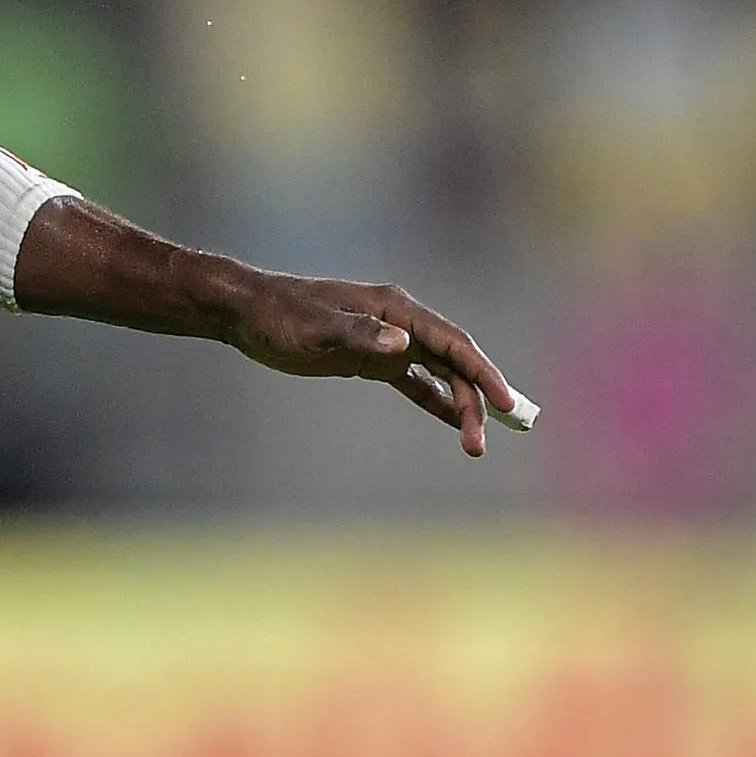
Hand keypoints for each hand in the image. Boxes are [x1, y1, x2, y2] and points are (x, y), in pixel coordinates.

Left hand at [217, 272, 531, 457]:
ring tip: (474, 447)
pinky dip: (436, 401)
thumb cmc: (281, 315)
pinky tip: (453, 423)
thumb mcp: (317, 327)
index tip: (506, 405)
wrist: (249, 313)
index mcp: (396, 309)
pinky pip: (416, 382)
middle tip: (479, 447)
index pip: (454, 343)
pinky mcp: (372, 359)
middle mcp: (400, 323)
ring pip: (439, 375)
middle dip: (473, 402)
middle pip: (453, 364)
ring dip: (459, 407)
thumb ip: (360, 333)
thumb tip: (404, 343)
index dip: (484, 373)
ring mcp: (388, 341)